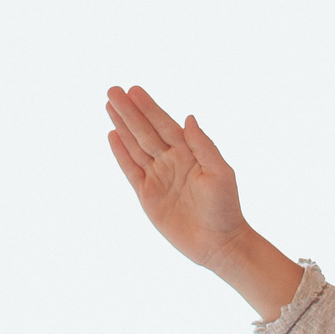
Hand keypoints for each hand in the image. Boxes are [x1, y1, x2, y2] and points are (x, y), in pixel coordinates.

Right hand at [105, 86, 300, 317]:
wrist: (219, 243)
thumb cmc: (226, 208)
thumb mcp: (221, 174)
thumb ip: (204, 146)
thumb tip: (189, 118)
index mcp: (189, 153)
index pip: (164, 124)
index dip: (149, 107)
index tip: (133, 90)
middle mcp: (172, 161)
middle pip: (145, 131)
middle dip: (129, 111)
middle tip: (113, 90)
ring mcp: (158, 177)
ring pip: (135, 146)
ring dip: (122, 126)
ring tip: (108, 105)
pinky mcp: (148, 195)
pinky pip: (131, 170)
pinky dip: (121, 153)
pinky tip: (112, 135)